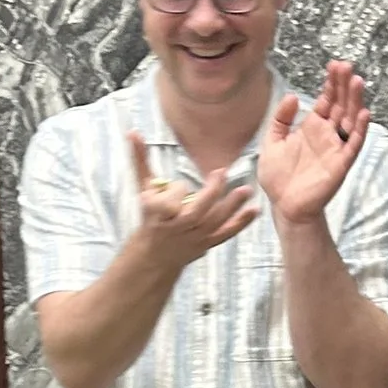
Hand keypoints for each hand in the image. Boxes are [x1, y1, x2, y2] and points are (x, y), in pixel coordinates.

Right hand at [125, 129, 255, 269]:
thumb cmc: (150, 216)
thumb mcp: (143, 188)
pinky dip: (241, 223)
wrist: (154, 256)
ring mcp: (193, 237)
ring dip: (231, 206)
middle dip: (209, 194)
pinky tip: (255, 209)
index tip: (176, 188)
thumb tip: (133, 132)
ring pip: (213, 222)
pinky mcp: (207, 243)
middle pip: (195, 212)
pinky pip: (226, 233)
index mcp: (157, 213)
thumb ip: (140, 159)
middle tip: (221, 172)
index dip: (175, 190)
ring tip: (247, 189)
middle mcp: (176, 227)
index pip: (171, 197)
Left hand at [259, 60, 370, 227]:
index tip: (334, 65)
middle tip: (347, 65)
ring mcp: (336, 148)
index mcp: (312, 127)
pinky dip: (360, 129)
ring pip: (350, 120)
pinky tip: (364, 113)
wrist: (283, 206)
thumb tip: (294, 97)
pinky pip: (353, 144)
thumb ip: (281, 119)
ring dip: (355, 101)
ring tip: (358, 81)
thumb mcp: (272, 142)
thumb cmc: (279, 177)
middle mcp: (327, 134)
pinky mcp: (341, 163)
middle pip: (341, 105)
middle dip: (344, 85)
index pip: (327, 100)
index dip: (331, 83)